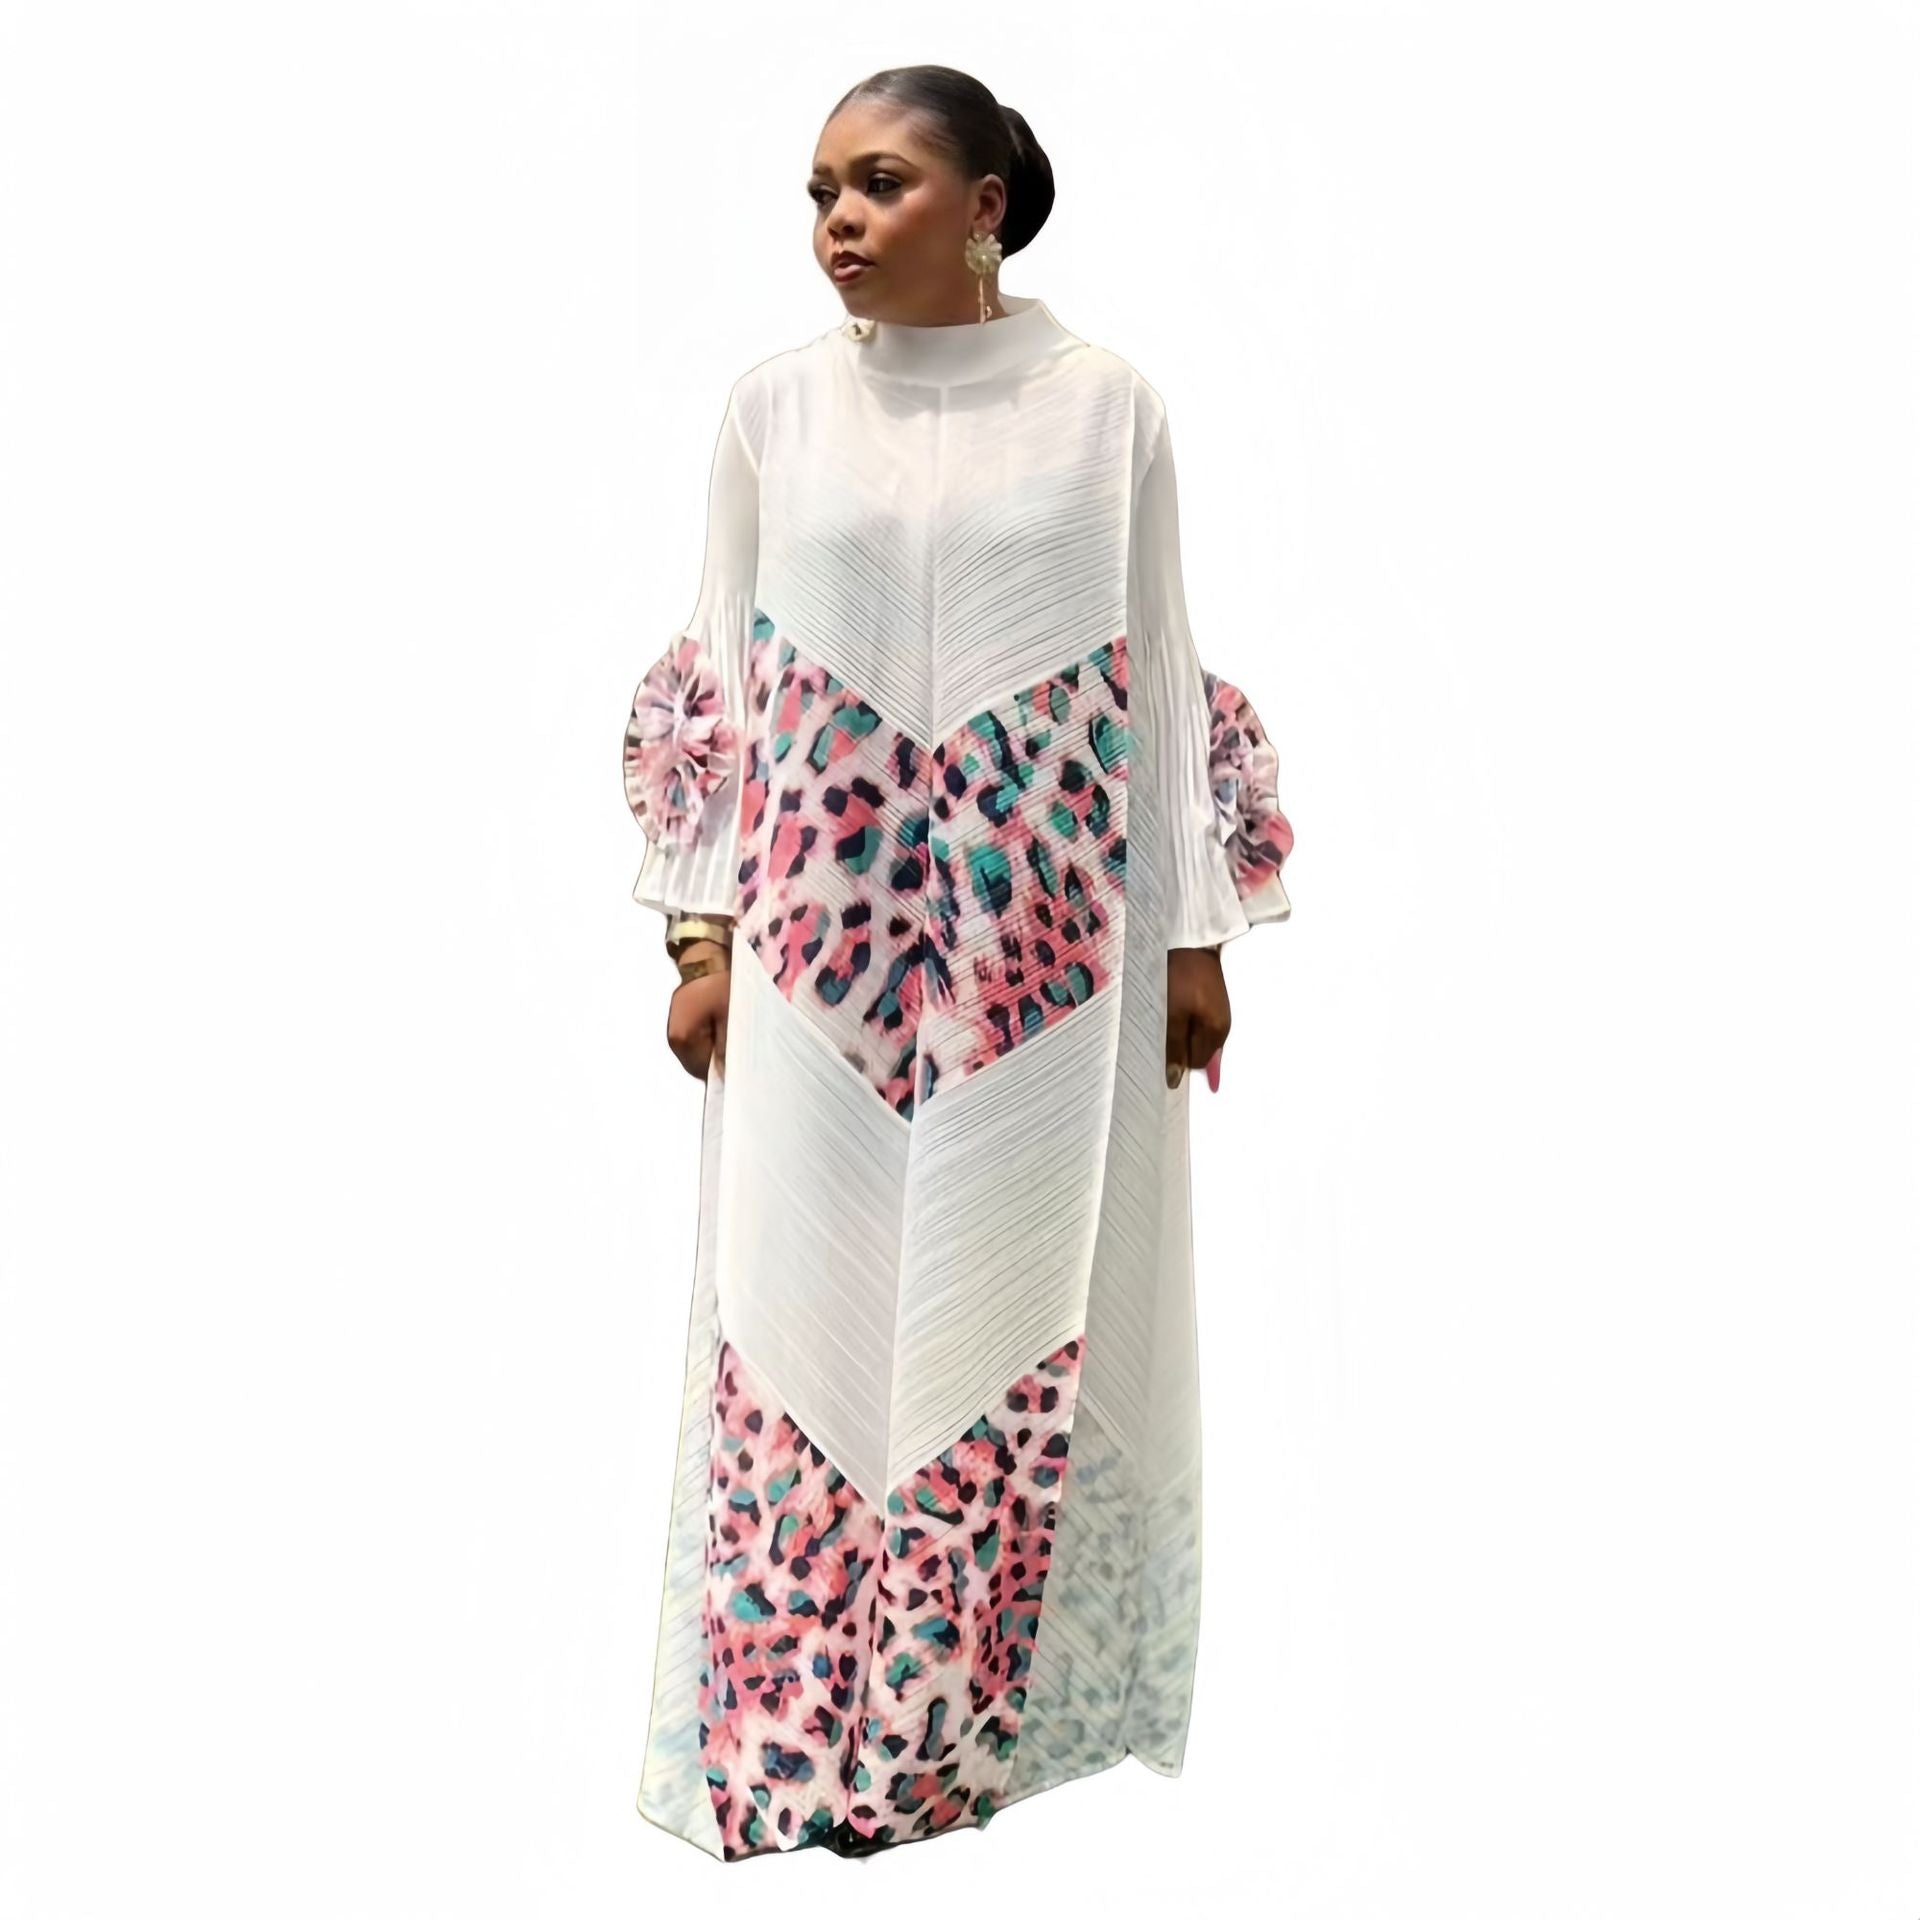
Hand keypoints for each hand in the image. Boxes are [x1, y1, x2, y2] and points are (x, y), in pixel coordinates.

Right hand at [665, 943, 730, 1080]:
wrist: (704, 958)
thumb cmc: (719, 984)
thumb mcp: (731, 1015)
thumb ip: (729, 1046)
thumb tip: (729, 1072)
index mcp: (682, 1037)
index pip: (703, 1071)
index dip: (723, 1072)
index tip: (741, 1069)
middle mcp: (673, 1039)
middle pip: (698, 1065)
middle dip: (717, 1064)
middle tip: (740, 1057)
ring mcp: (673, 1032)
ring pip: (696, 1055)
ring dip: (713, 1054)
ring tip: (732, 1045)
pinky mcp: (678, 1024)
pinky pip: (694, 1044)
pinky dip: (708, 1043)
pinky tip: (722, 1035)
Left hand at [1166, 946, 1228, 1087]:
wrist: (1191, 938)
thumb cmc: (1181, 976)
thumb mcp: (1173, 1014)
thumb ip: (1174, 1047)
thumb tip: (1174, 1080)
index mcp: (1218, 1032)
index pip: (1196, 1064)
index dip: (1177, 1059)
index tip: (1159, 1044)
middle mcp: (1223, 1026)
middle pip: (1197, 1051)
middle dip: (1178, 1045)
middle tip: (1159, 1025)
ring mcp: (1217, 1011)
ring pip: (1193, 1035)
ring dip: (1176, 1031)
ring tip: (1164, 1012)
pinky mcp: (1209, 999)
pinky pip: (1194, 1020)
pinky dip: (1180, 1018)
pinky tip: (1171, 1005)